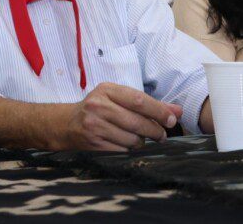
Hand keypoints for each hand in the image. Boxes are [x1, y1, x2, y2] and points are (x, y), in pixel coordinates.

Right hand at [64, 83, 181, 151]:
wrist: (66, 125)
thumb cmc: (98, 109)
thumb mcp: (118, 99)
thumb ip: (148, 104)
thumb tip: (177, 111)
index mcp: (106, 90)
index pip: (139, 100)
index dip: (159, 112)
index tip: (171, 120)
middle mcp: (98, 106)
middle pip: (138, 122)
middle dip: (155, 131)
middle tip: (161, 135)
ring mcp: (94, 126)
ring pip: (132, 140)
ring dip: (140, 142)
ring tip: (136, 138)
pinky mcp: (93, 145)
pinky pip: (123, 151)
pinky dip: (128, 150)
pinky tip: (124, 145)